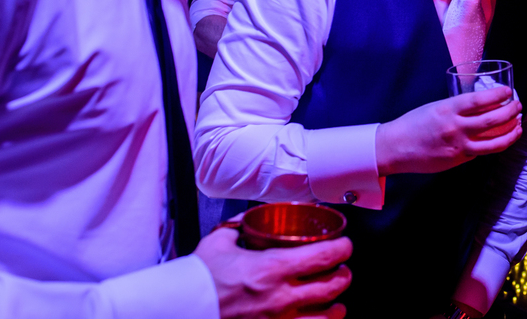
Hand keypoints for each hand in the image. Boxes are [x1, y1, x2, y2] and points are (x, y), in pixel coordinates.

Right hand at [194, 224, 351, 318]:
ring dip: (336, 304)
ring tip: (333, 297)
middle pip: (334, 285)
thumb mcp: (218, 244)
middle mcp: (281, 298)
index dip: (342, 248)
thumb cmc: (199, 281)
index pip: (325, 256)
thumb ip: (239, 227)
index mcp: (272, 269)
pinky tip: (318, 317)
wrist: (183, 310)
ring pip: (329, 316)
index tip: (343, 244)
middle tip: (340, 267)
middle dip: (343, 273)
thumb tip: (251, 217)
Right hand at [375, 88, 522, 175]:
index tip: (508, 92)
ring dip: (511, 133)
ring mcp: (458, 146)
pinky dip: (495, 145)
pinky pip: (482, 151)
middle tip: (517, 106)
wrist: (395, 147)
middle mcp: (456, 127)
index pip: (480, 100)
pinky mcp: (458, 159)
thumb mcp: (435, 107)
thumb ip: (457, 108)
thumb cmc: (414, 123)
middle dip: (511, 112)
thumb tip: (480, 106)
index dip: (499, 95)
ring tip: (518, 126)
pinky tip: (502, 140)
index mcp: (448, 108)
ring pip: (495, 141)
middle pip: (493, 119)